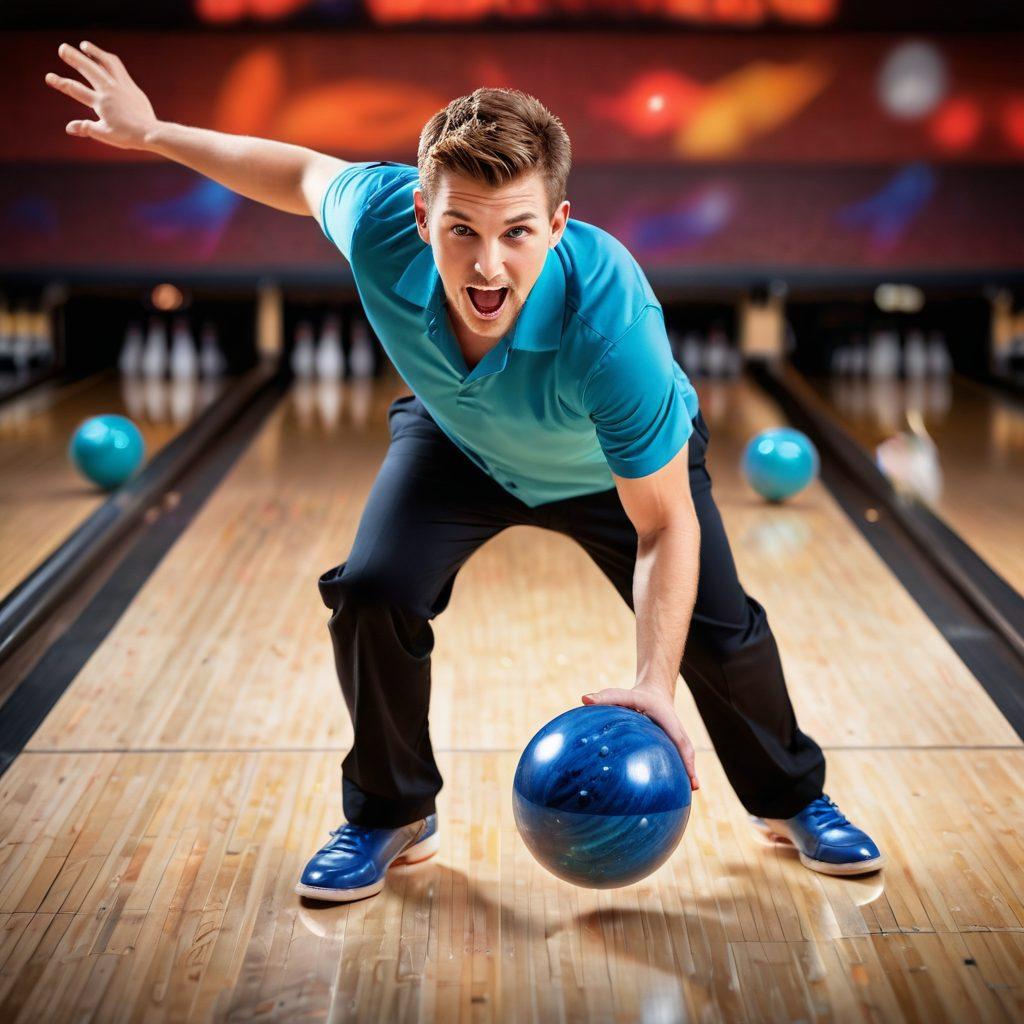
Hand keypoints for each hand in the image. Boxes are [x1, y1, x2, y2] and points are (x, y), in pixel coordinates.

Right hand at [44, 41, 157, 149]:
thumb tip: (68, 128)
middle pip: (88, 69)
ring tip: (84, 45)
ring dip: (93, 52)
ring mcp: (121, 86)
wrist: (151, 133)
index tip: (49, 76)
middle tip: (62, 48)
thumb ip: (86, 128)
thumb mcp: (104, 134)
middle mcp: (109, 90)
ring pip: (104, 63)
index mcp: (100, 103)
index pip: (76, 90)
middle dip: (74, 58)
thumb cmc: (128, 136)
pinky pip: (118, 67)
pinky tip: (104, 56)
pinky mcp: (130, 85)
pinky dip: (108, 59)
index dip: (61, 83)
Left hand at [582, 685, 698, 792]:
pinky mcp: (668, 744)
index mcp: (668, 721)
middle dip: (689, 770)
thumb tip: (584, 700)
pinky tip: (667, 790)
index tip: (690, 775)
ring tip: (686, 795)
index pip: (680, 741)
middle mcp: (675, 731)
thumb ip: (604, 697)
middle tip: (693, 789)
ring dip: (684, 774)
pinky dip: (673, 772)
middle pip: (685, 752)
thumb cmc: (636, 696)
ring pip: (681, 757)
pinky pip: (672, 759)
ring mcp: (673, 739)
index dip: (686, 759)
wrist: (654, 692)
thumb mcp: (621, 694)